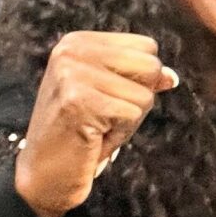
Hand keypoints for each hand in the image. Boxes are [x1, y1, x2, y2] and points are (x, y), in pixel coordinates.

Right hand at [13, 32, 179, 216]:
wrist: (43, 175)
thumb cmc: (78, 135)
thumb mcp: (109, 96)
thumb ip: (138, 80)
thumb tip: (172, 77)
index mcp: (78, 42)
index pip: (146, 47)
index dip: (141, 80)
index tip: (107, 98)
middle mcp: (72, 50)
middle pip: (150, 67)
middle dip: (138, 99)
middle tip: (104, 117)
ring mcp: (72, 74)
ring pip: (144, 95)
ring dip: (127, 122)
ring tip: (96, 129)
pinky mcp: (78, 101)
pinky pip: (132, 115)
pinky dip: (119, 135)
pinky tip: (93, 140)